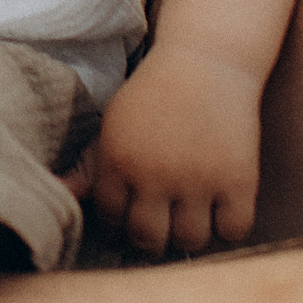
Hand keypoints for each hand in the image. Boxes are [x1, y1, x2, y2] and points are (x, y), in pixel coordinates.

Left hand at [88, 41, 265, 255]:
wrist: (206, 61)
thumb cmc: (154, 94)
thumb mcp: (114, 122)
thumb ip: (90, 164)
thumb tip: (64, 194)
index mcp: (118, 159)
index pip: (111, 219)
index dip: (118, 225)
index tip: (128, 219)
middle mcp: (155, 174)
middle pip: (148, 239)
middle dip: (149, 240)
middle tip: (158, 227)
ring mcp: (198, 179)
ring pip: (190, 241)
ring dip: (188, 235)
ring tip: (187, 218)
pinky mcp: (238, 179)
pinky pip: (233, 229)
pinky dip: (228, 226)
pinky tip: (220, 209)